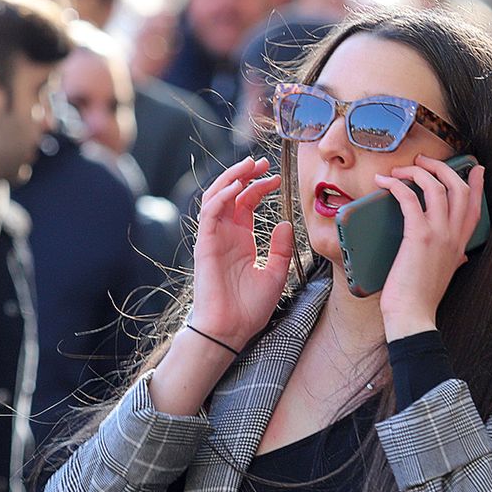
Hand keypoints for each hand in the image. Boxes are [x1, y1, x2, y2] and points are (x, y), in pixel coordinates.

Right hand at [188, 155, 292, 352]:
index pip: (246, 203)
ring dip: (231, 178)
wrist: (230, 330)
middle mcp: (226, 235)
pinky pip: (209, 213)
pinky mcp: (205, 244)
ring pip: (216, 197)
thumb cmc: (249, 309)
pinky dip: (221, 197)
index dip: (260, 187)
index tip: (278, 179)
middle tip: (262, 161)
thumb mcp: (276, 274)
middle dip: (245, 174)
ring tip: (248, 166)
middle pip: (230, 194)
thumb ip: (282, 249)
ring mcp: (213, 238)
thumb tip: (287, 223)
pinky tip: (237, 188)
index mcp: (241, 241)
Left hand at [374, 155, 485, 338]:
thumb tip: (461, 257)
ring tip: (401, 169)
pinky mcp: (419, 235)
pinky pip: (410, 197)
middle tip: (424, 161)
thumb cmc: (421, 299)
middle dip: (442, 168)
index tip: (476, 168)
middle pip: (458, 187)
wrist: (413, 316)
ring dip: (418, 171)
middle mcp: (454, 235)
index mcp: (460, 244)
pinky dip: (397, 185)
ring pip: (437, 186)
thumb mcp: (446, 276)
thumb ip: (455, 261)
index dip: (477, 184)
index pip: (476, 206)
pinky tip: (384, 182)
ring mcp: (439, 234)